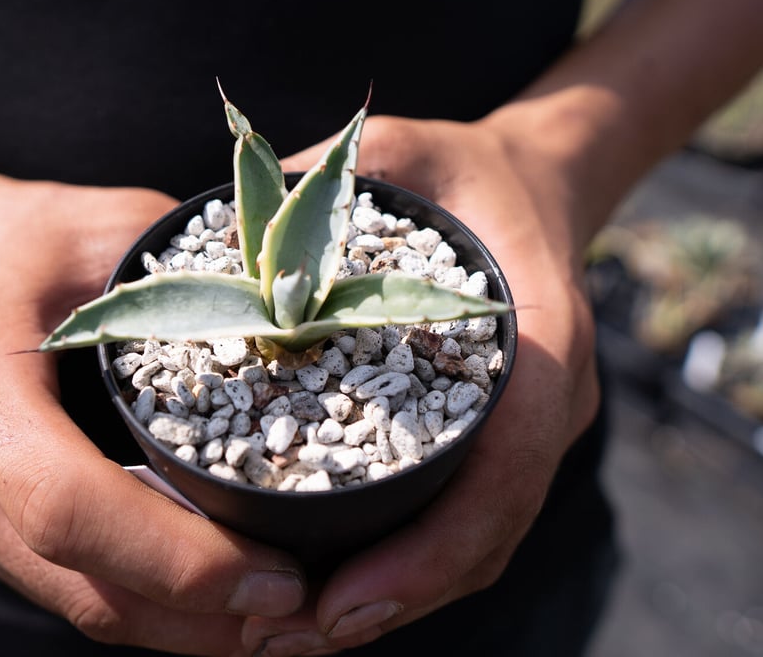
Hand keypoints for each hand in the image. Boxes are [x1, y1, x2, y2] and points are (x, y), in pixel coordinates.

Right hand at [0, 169, 306, 654]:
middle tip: (306, 612)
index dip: (178, 559)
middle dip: (202, 618)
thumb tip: (314, 326)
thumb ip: (202, 281)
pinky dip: (148, 601)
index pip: (69, 508)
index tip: (279, 574)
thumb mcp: (113, 227)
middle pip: (81, 586)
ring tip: (279, 616)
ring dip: (183, 627)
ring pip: (77, 605)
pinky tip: (218, 594)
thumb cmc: (19, 234)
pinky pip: (67, 585)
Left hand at [244, 107, 600, 654]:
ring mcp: (532, 426)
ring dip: (399, 596)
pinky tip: (335, 582)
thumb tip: (214, 235)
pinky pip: (466, 517)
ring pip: (481, 541)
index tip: (342, 597)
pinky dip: (407, 563)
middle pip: (490, 532)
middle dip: (399, 595)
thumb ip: (322, 184)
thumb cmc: (463, 171)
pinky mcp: (502, 436)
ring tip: (297, 629)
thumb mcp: (397, 153)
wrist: (537, 184)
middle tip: (292, 632)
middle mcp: (549, 397)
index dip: (432, 545)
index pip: (507, 467)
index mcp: (539, 335)